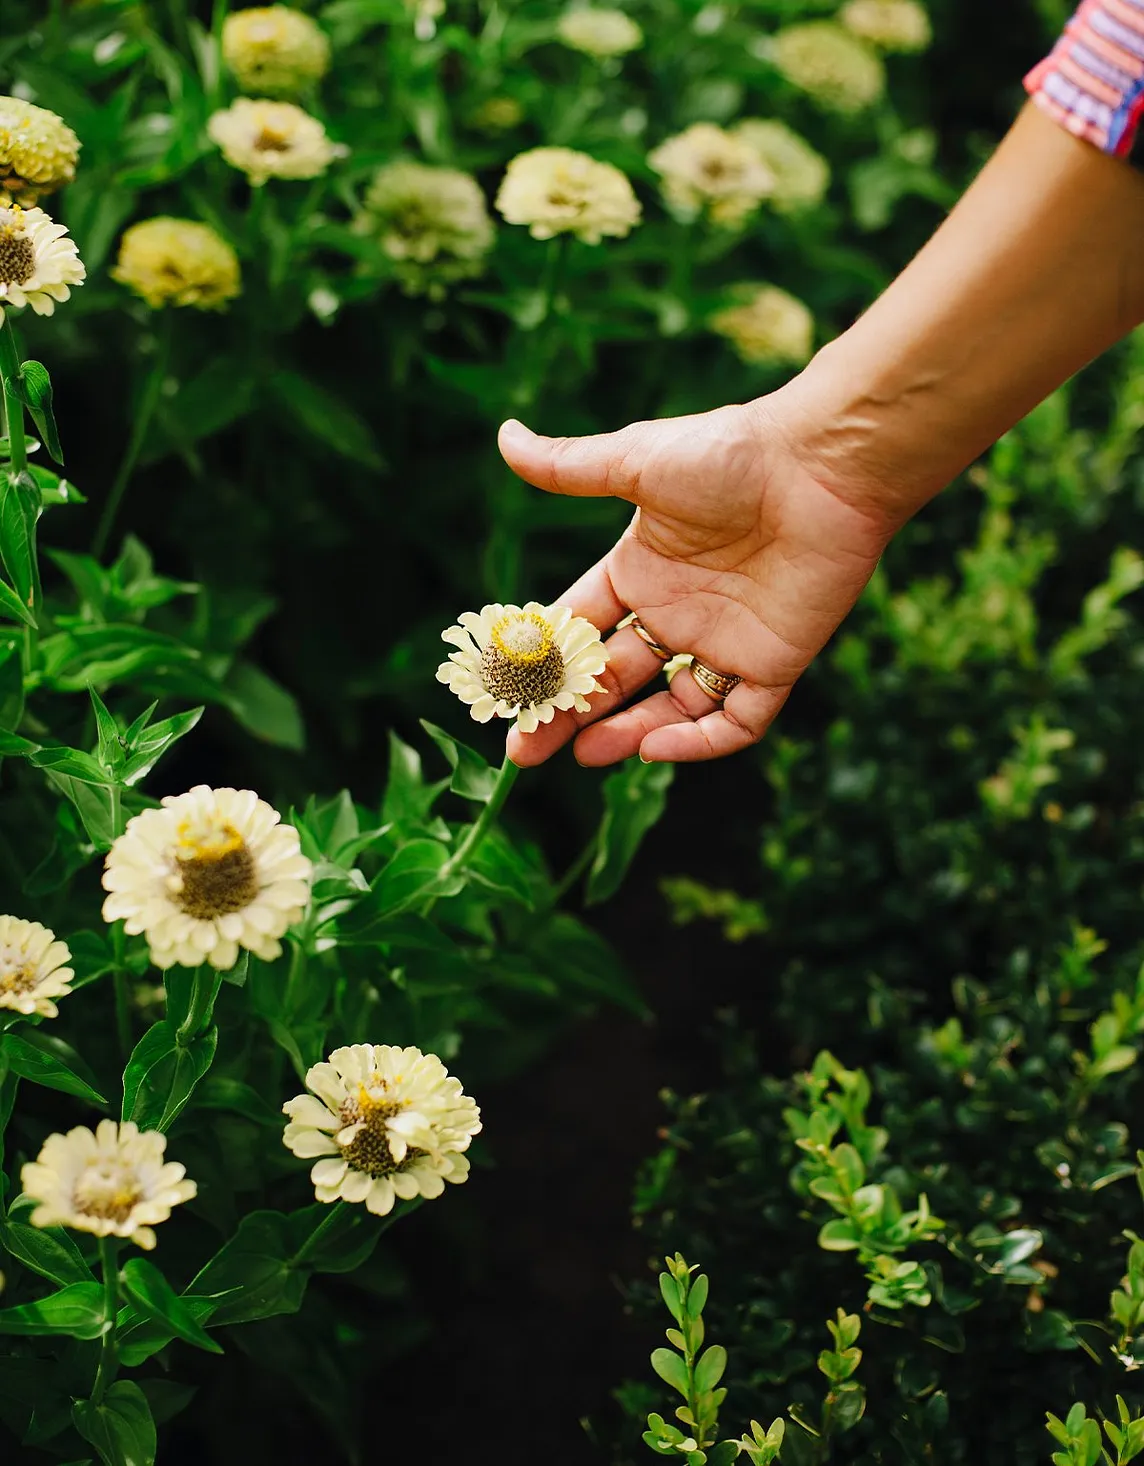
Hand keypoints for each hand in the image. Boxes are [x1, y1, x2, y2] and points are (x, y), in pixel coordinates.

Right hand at [497, 394, 894, 765]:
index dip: (544, 663)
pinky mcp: (772, 664)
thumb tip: (504, 437)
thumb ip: (570, 467)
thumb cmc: (731, 454)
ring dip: (624, 734)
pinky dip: (698, 742)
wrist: (821, 467)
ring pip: (666, 708)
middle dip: (568, 713)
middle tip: (525, 749)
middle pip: (612, 679)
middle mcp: (677, 613)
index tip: (507, 693)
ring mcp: (724, 642)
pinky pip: (735, 721)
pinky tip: (654, 747)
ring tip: (581, 755)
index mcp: (640, 572)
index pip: (581, 630)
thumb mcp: (637, 461)